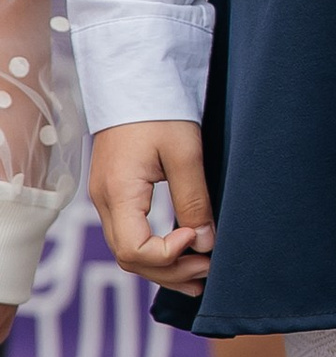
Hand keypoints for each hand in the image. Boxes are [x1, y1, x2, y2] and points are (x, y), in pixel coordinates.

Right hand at [90, 121, 215, 295]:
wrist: (135, 80)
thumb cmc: (160, 110)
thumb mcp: (185, 153)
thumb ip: (194, 200)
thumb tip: (206, 243)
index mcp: (118, 192)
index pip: (134, 250)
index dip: (169, 255)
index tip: (199, 237)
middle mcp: (105, 202)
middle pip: (130, 258)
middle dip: (171, 271)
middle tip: (210, 271)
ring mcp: (107, 200)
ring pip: (129, 252)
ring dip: (165, 268)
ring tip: (201, 276)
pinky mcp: (116, 194)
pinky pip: (130, 235)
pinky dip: (156, 252)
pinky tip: (184, 257)